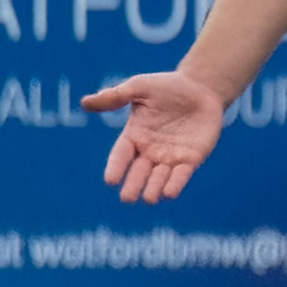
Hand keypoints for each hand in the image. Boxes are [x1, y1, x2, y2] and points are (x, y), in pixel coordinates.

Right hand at [85, 69, 227, 201]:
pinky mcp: (192, 158)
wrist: (202, 88)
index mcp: (134, 136)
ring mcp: (171, 156)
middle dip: (133, 185)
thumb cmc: (167, 87)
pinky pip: (182, 174)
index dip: (116, 167)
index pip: (121, 155)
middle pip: (139, 171)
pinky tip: (169, 194)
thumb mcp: (139, 87)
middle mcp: (150, 150)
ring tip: (148, 199)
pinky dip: (175, 184)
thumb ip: (115, 96)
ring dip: (153, 188)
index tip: (110, 180)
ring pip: (159, 177)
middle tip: (127, 199)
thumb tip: (85, 103)